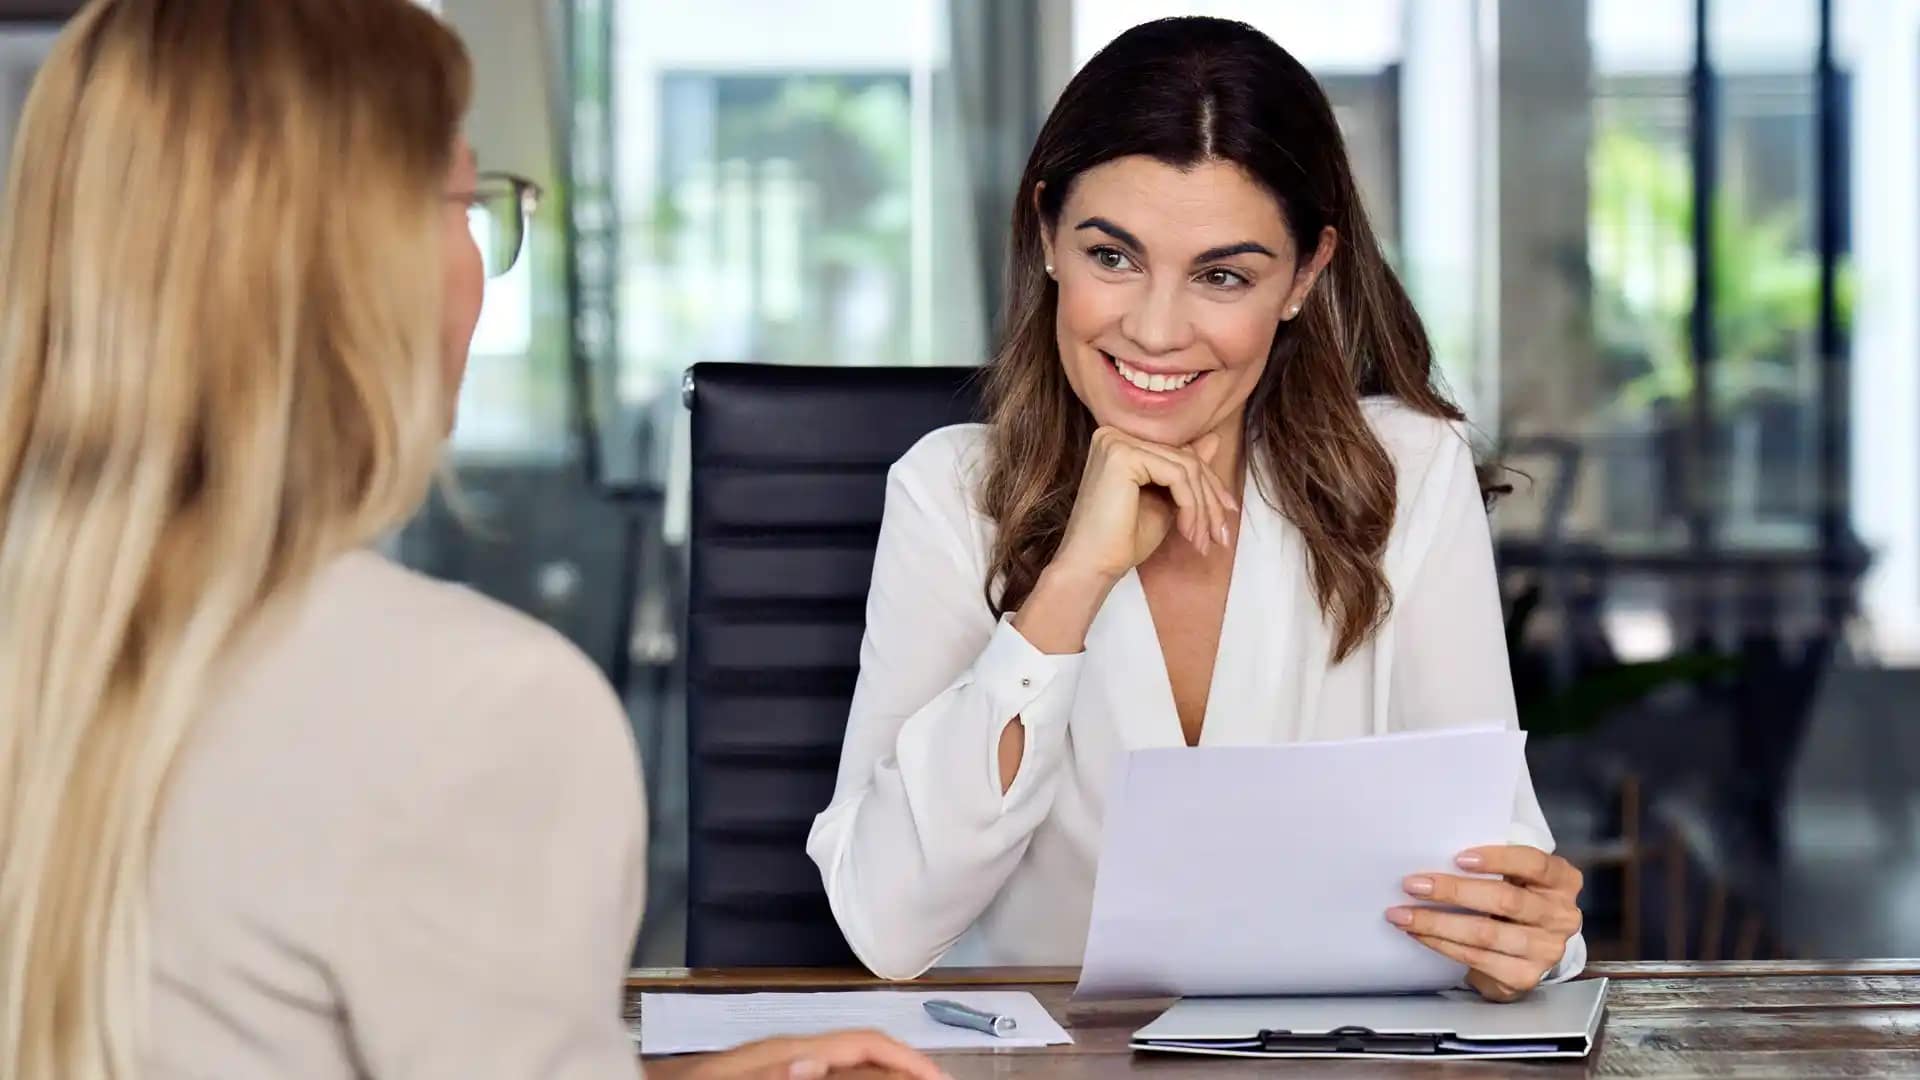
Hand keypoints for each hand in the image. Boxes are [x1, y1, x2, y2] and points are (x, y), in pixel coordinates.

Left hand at [650, 1030, 945, 1079]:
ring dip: (877, 1079)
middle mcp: (784, 1056)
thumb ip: (770, 1074)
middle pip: (860, 1058)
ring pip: (841, 1069)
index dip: (907, 1059)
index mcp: (782, 1053)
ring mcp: (772, 1069)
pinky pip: (818, 1076)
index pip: (861, 1043)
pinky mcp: (760, 1078)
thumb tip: (812, 1061)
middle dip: (901, 1071)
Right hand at [1052, 426, 1237, 581]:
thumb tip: (1214, 439)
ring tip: (1202, 540)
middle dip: (1210, 500)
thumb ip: (1184, 471)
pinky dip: (1191, 506)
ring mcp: (1117, 442)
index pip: (1178, 454)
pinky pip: (1177, 475)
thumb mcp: (1165, 501)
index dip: (1209, 486)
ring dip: (1202, 509)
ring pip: (1185, 468)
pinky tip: (1188, 532)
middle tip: (1220, 535)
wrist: (1093, 566)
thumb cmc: (1123, 540)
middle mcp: (1115, 434)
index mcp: (1121, 442)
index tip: (1226, 515)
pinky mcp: (1122, 455)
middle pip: (1185, 460)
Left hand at [1386, 845, 1583, 1002]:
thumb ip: (1493, 864)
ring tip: (1403, 914)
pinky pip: (1476, 958)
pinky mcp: (1525, 976)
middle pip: (1504, 900)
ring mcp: (1546, 950)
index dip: (1498, 859)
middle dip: (1453, 891)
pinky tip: (1420, 934)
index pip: (1534, 863)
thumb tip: (1436, 854)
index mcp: (1562, 880)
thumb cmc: (1513, 896)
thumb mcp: (1516, 875)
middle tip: (1413, 885)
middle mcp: (1560, 916)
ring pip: (1485, 933)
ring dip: (1437, 923)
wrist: (1526, 947)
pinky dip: (1442, 945)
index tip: (1459, 857)